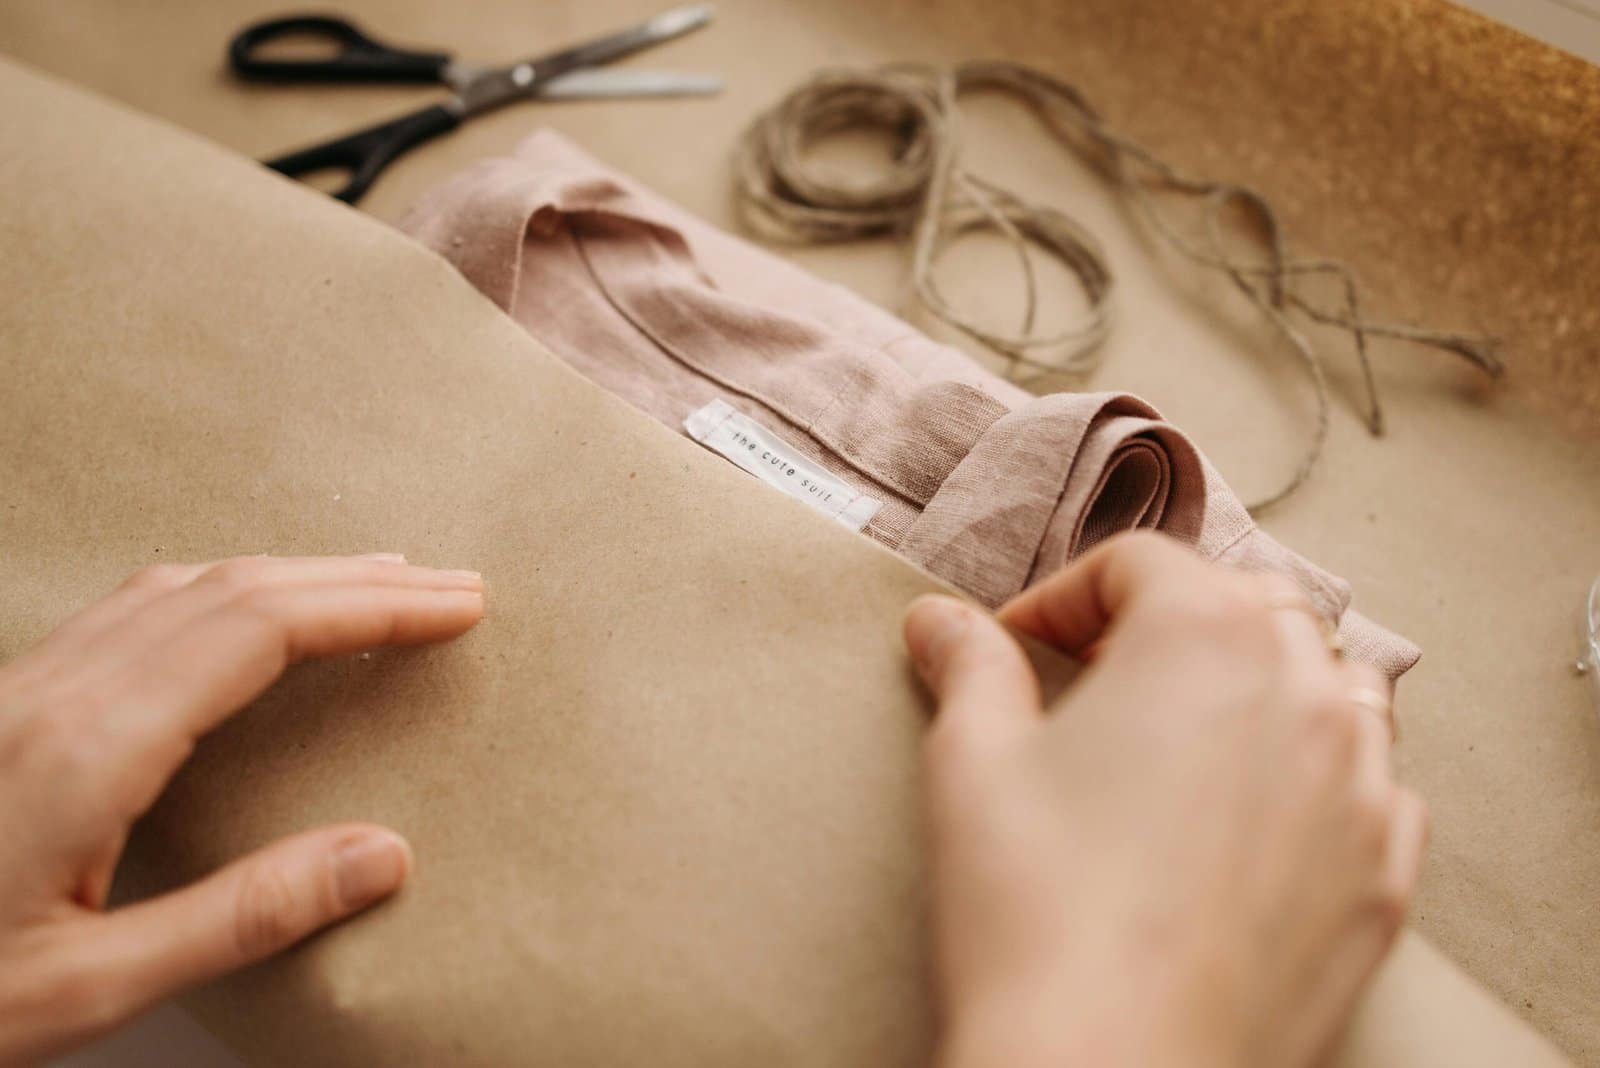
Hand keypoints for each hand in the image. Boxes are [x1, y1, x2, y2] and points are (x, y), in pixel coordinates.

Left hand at [0, 554, 483, 1065]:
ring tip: (371, 585)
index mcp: (90, 749)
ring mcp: (24, 688)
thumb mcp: (86, 991)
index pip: (261, 632)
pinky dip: (220, 589)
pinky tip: (240, 612)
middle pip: (231, 588)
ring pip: (178, 585)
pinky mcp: (8, 703)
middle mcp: (57, 693)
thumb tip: (385, 854)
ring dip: (289, 571)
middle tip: (450, 586)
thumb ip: (239, 917)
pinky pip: (132, 608)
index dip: (369, 609)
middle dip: (352, 578)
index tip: (457, 606)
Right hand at [905, 532, 1424, 1067]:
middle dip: (1165, 625)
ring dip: (1260, 685)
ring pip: (1329, 685)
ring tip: (1187, 736)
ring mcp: (1361, 786)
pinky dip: (1321, 776)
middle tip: (1092, 681)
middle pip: (1245, 606)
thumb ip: (969, 667)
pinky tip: (1256, 819)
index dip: (1059, 597)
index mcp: (1204, 635)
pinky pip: (1373, 787)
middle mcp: (1304, 691)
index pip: (1137, 563)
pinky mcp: (1381, 877)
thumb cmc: (1036, 911)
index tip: (1016, 645)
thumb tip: (940, 621)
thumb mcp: (973, 762)